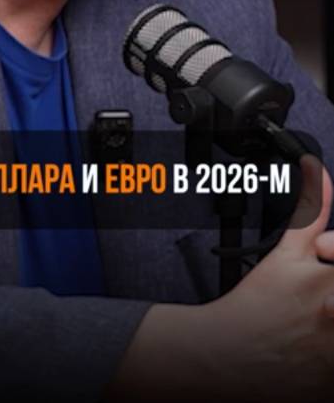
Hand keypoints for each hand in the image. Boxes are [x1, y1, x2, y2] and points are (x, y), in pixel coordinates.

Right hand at [109, 155, 333, 401]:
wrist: (226, 354)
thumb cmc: (255, 302)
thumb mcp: (286, 250)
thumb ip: (311, 207)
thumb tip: (315, 168)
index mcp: (331, 284)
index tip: (326, 256)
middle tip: (322, 293)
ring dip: (333, 321)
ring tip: (318, 315)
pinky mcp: (331, 383)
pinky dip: (329, 354)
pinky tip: (315, 343)